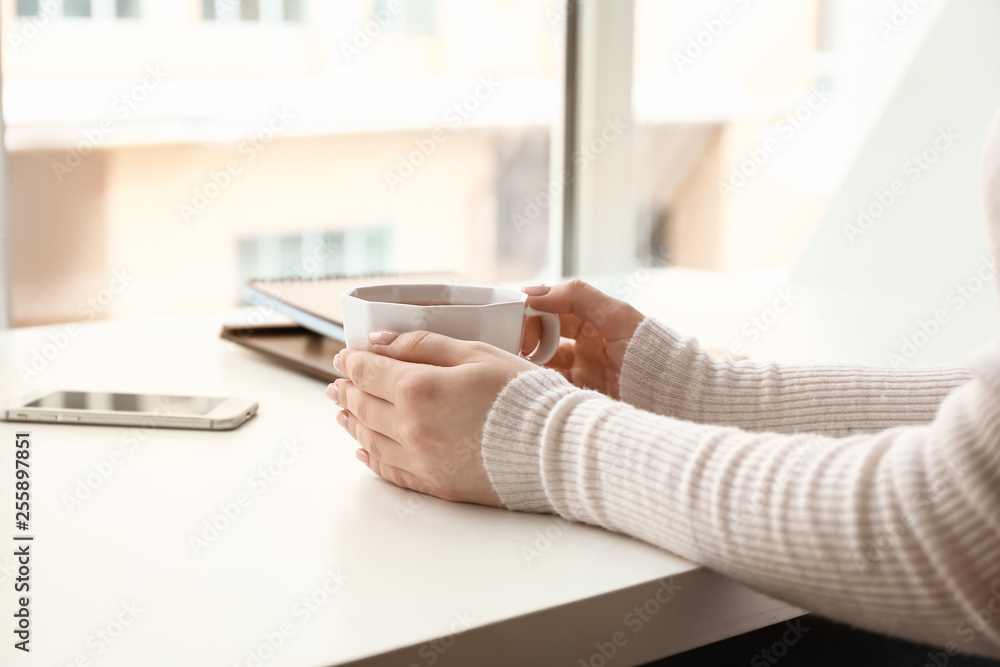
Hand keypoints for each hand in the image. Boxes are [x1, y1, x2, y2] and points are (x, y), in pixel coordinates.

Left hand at [327, 330, 536, 505]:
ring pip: (370, 440)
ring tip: (344, 412)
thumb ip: (425, 344)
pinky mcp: (436, 485)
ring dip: (353, 422)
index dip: (353, 361)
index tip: (345, 355)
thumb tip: (382, 342)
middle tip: (337, 383)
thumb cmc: (526, 397)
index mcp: (418, 389)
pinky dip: (371, 459)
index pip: (369, 371)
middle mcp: (410, 428)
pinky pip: (390, 471)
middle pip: (364, 405)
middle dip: (348, 390)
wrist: (558, 451)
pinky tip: (364, 452)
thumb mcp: (478, 353)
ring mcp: (421, 460)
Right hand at [521, 279, 643, 398]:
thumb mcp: (616, 315)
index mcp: (595, 321)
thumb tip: (535, 292)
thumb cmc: (649, 352)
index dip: (533, 309)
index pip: (554, 309)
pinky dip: (537, 382)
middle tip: (514, 342)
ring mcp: (583, 371)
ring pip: (543, 362)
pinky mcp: (581, 395)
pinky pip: (551, 385)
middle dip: (526, 336)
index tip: (512, 314)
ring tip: (515, 361)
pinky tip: (527, 380)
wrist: (669, 397)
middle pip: (544, 335)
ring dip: (528, 360)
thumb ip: (577, 296)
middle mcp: (587, 345)